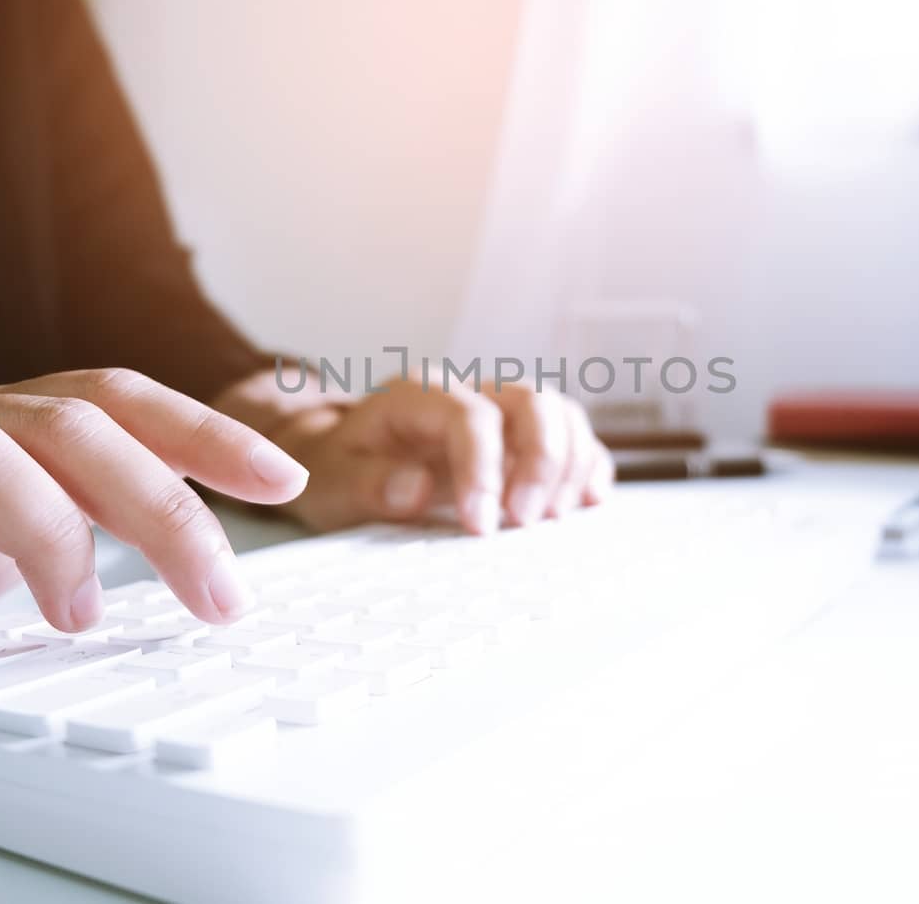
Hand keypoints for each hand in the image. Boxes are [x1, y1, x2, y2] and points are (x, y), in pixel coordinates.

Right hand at [0, 368, 307, 705]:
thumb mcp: (10, 542)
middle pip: (70, 426)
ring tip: (76, 616)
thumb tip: (211, 572)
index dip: (207, 433)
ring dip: (45, 535)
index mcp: (9, 426)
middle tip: (215, 593)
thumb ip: (91, 530)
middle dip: (159, 506)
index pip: (121, 403)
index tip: (286, 481)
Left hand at [218, 374, 613, 533]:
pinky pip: (573, 439)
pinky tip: (586, 503)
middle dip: (541, 462)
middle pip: (531, 401)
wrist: (343, 457)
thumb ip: (368, 484)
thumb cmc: (339, 469)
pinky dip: (588, 467)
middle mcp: (469, 393)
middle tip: (526, 522)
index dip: (484, 469)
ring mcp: (501, 413)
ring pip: (560, 414)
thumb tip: (416, 490)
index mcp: (418, 396)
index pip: (469, 416)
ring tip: (554, 519)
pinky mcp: (523, 440)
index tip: (482, 525)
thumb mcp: (330, 482)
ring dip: (569, 466)